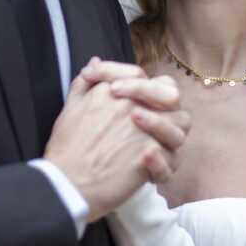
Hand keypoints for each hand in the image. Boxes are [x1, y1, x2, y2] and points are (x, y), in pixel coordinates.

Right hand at [44, 61, 189, 222]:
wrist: (66, 184)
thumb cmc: (65, 150)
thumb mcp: (69, 108)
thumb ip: (84, 84)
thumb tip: (95, 61)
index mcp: (111, 91)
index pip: (140, 75)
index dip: (142, 87)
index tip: (130, 104)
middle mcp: (131, 105)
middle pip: (169, 93)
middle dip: (166, 104)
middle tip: (151, 122)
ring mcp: (144, 129)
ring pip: (181, 123)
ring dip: (170, 133)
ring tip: (150, 147)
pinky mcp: (150, 155)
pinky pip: (172, 157)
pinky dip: (163, 165)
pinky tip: (145, 168)